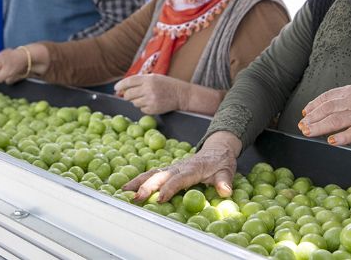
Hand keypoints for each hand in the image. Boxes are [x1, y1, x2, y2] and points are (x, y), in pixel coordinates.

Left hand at [114, 74, 189, 114]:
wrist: (181, 95)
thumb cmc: (167, 85)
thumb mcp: (155, 77)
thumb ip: (141, 81)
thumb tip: (125, 87)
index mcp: (148, 79)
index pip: (129, 81)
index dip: (121, 85)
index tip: (116, 88)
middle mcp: (148, 89)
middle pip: (128, 94)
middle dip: (127, 95)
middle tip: (130, 95)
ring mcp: (150, 100)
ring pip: (134, 103)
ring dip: (137, 101)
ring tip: (146, 97)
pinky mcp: (153, 109)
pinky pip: (141, 109)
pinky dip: (144, 107)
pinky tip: (152, 103)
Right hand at [123, 131, 240, 201]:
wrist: (217, 150)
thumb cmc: (221, 162)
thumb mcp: (227, 170)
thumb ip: (224, 180)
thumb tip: (225, 191)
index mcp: (192, 168)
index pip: (179, 179)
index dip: (169, 188)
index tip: (159, 199)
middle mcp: (179, 166)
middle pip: (160, 175)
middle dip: (147, 186)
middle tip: (135, 198)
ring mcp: (172, 168)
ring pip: (152, 173)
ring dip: (138, 182)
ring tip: (123, 192)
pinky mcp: (168, 170)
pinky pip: (152, 175)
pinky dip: (139, 181)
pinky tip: (128, 189)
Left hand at [298, 84, 350, 152]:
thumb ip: (341, 105)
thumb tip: (318, 114)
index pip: (327, 97)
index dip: (313, 105)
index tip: (304, 114)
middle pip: (328, 108)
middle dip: (312, 118)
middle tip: (302, 126)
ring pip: (335, 119)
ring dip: (319, 127)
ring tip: (308, 132)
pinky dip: (341, 137)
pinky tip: (331, 141)